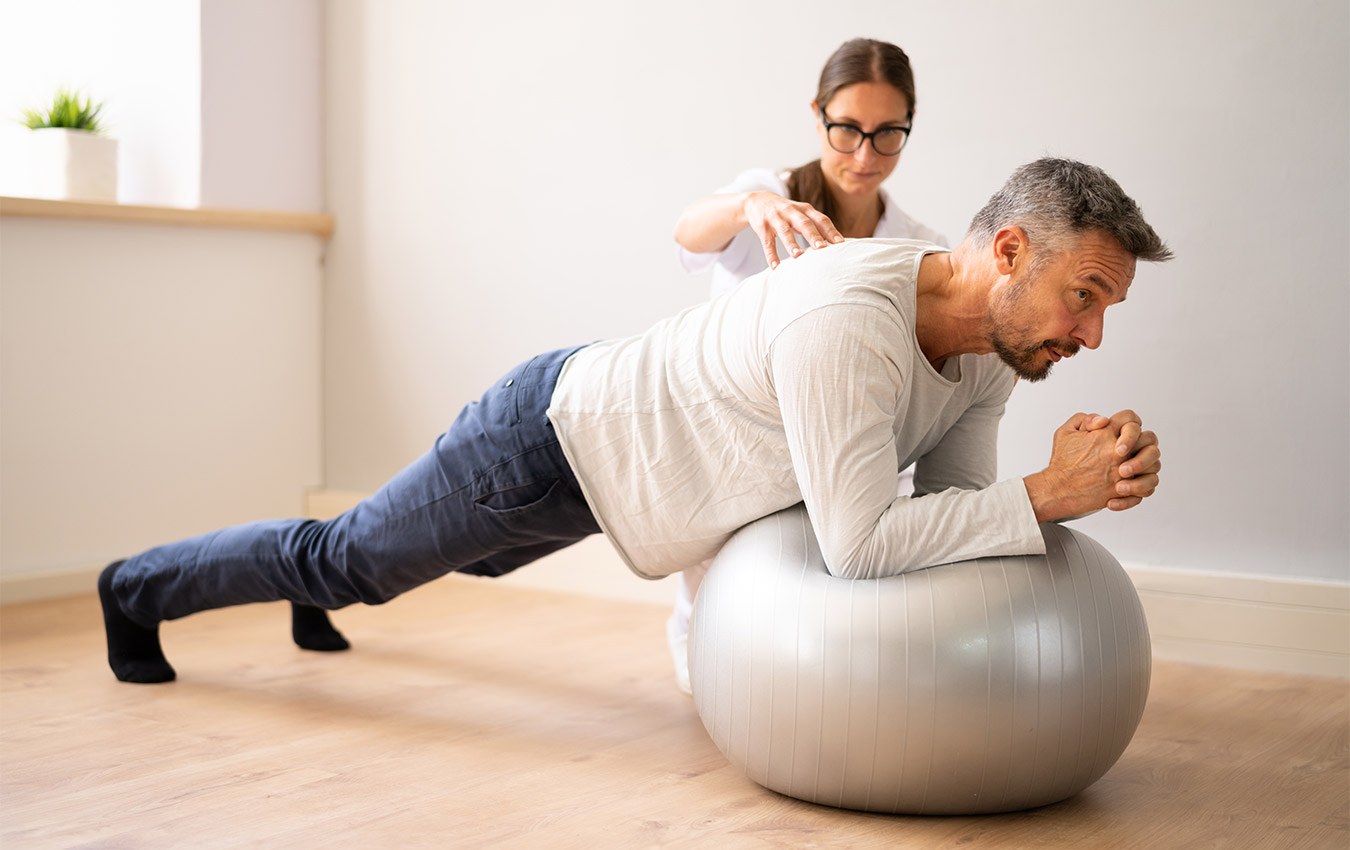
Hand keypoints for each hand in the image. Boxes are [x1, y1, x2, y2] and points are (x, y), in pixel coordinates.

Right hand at [743, 192, 844, 268]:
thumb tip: (837, 243)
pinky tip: (775, 266)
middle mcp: (791, 211)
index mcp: (804, 209)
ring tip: (798, 256)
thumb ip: (816, 225)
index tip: (840, 243)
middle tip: (821, 248)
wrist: (758, 201)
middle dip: (813, 236)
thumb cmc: (787, 212)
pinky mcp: (762, 227)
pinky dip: (771, 255)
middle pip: (804, 223)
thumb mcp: (801, 213)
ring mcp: (776, 218)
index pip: (820, 219)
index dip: (830, 231)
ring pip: (785, 231)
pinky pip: (767, 243)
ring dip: (791, 244)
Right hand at [1024, 412, 1156, 521]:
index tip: (1121, 431)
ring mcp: (1122, 472)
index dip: (1128, 423)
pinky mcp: (1123, 491)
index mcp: (1105, 435)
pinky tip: (1126, 487)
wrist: (1057, 490)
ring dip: (1146, 467)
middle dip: (1143, 443)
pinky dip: (1141, 489)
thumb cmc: (1062, 462)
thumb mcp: (1065, 432)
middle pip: (1150, 439)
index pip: (1130, 418)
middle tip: (1131, 452)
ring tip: (1130, 470)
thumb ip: (1085, 419)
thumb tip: (1103, 420)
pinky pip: (1146, 490)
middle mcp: (1117, 452)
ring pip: (1154, 466)